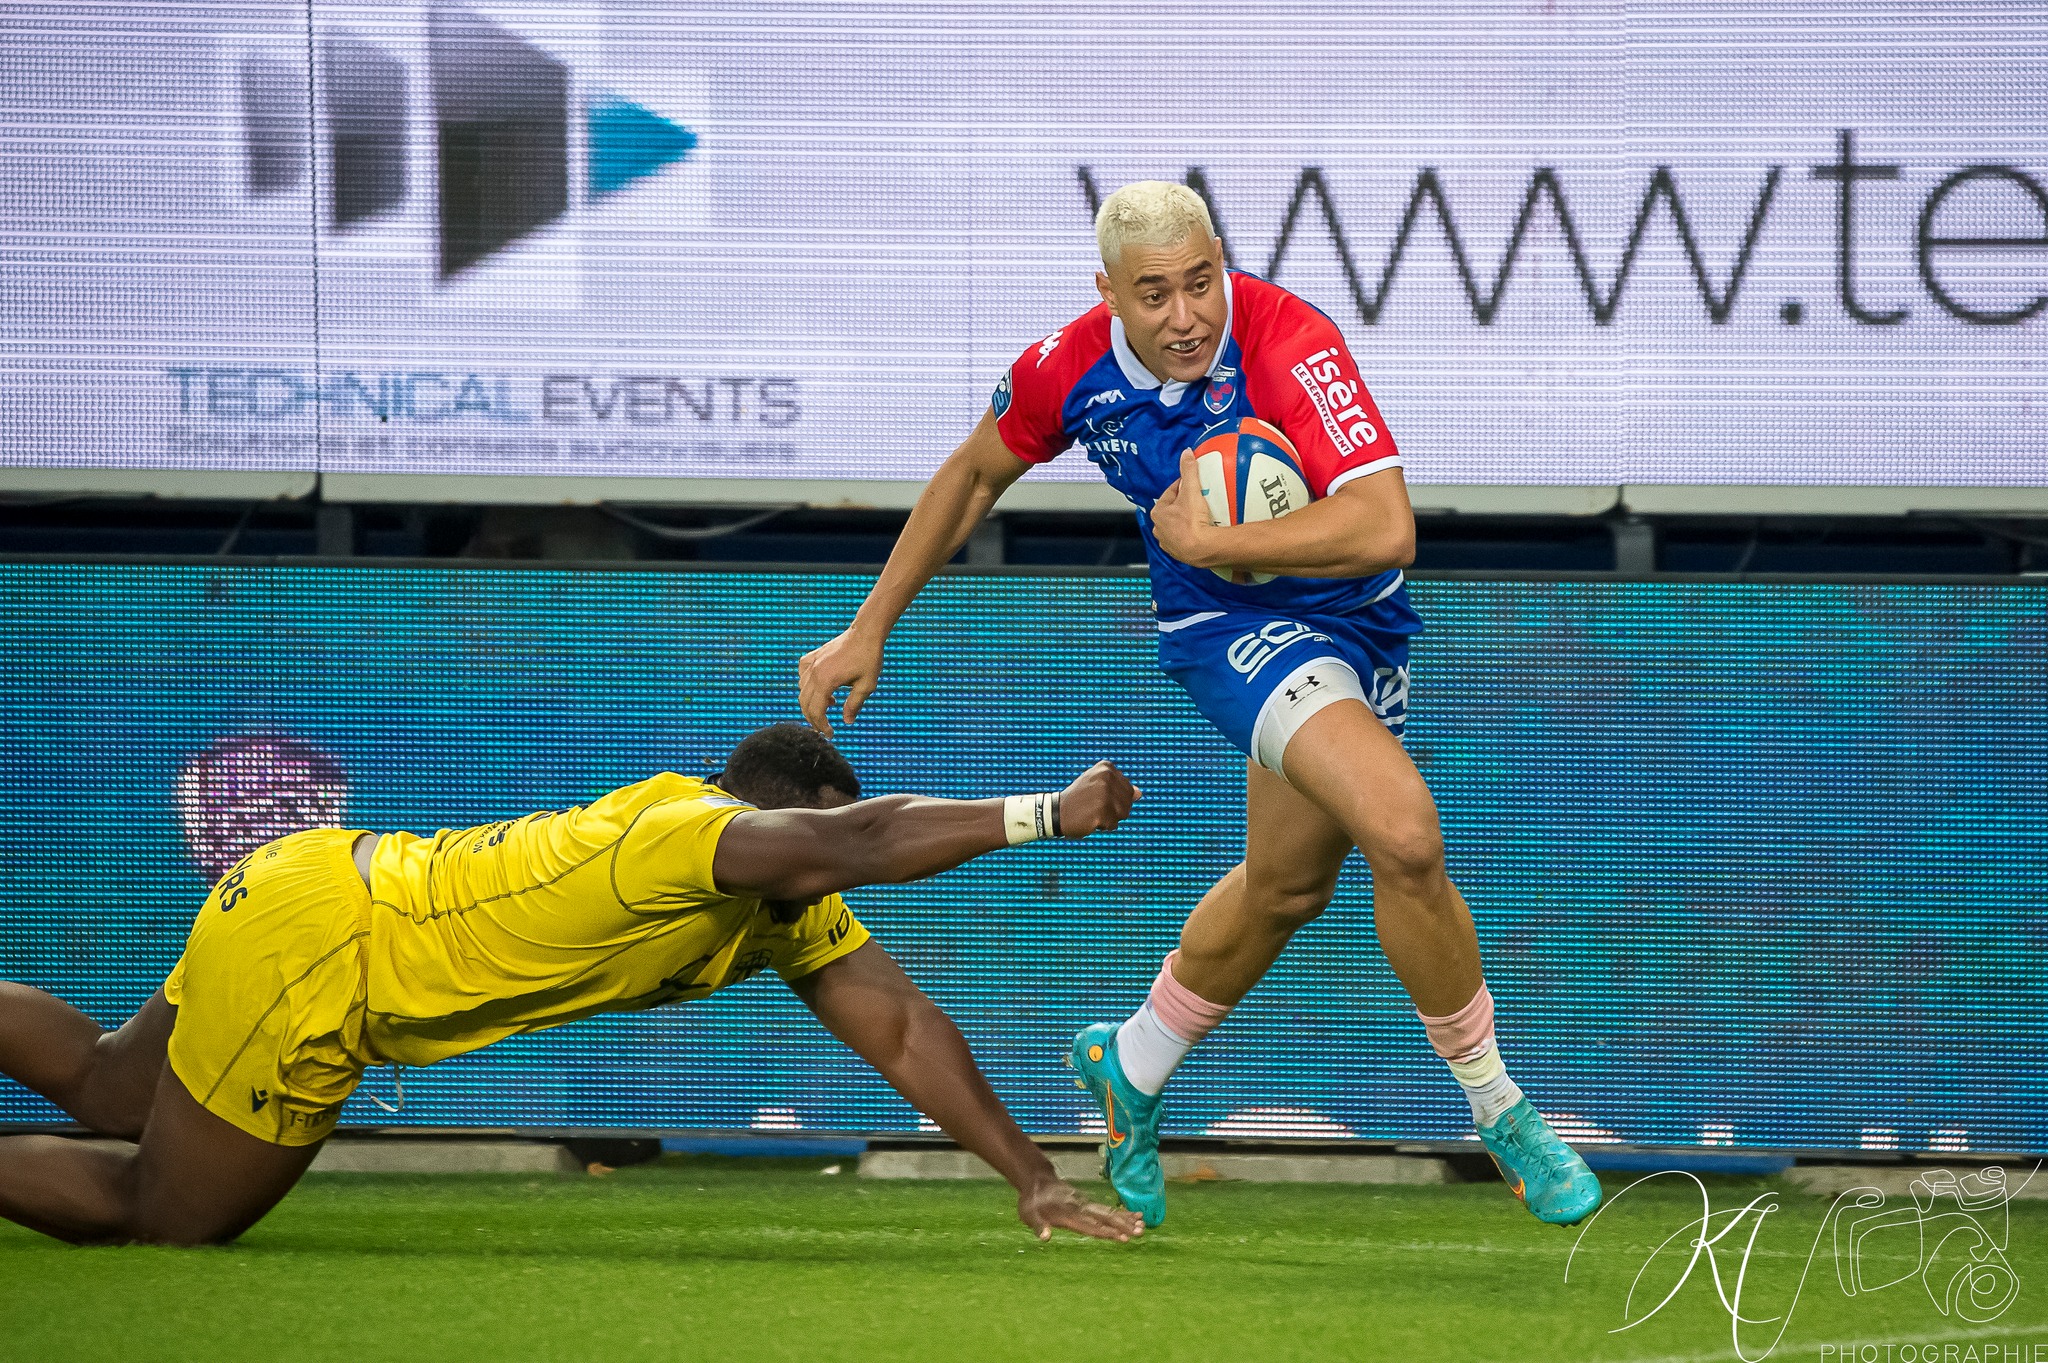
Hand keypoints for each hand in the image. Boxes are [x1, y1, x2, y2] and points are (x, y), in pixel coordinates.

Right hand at [798, 628, 883, 735]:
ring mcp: (812, 663)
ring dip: (812, 703)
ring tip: (830, 705)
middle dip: (814, 719)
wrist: (865, 632)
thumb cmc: (869, 658)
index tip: (830, 734)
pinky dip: (807, 685)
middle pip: (805, 703)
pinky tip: (820, 687)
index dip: (821, 726)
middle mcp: (814, 672)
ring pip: (802, 690)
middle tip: (825, 728)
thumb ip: (854, 704)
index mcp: (826, 681)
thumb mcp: (867, 685)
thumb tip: (847, 721)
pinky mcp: (814, 656)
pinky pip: (802, 674)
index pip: (817, 711)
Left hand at [1018, 1176, 1143, 1242]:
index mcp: (1068, 1214)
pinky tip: (1134, 1215)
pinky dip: (1121, 1213)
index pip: (1091, 1226)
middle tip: (1141, 1231)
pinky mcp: (1087, 1203)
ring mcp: (1085, 1204)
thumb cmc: (1032, 1201)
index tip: (1124, 1237)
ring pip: (1108, 1212)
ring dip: (1126, 1219)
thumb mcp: (1029, 1214)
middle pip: (1105, 1217)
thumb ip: (1038, 1226)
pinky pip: (1106, 1209)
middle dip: (1123, 1225)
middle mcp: (1080, 1208)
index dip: (1108, 1232)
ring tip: (1143, 1225)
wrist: (1037, 1180)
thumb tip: (1045, 1237)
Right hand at [1058, 761, 1139, 837]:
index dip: (1115, 798)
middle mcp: (1106, 778)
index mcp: (1106, 768)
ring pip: (1124, 813)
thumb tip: (1140, 794)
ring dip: (1110, 818)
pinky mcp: (1101, 812)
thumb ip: (1119, 788)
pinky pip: (1114, 825)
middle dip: (1115, 809)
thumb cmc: (1079, 799)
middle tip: (1094, 806)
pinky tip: (1090, 820)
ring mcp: (1104, 795)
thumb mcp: (1098, 786)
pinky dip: (1104, 827)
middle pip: (1128, 802)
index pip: (1129, 789)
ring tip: (1093, 812)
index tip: (1096, 796)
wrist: (1056, 812)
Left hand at [1149, 447, 1227, 568]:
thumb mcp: (1190, 490)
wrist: (1201, 548)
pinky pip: (1184, 539)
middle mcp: (1159, 528)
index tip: (1194, 484)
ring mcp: (1168, 542)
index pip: (1171, 493)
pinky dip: (1190, 535)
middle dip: (1184, 504)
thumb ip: (1188, 470)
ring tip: (1201, 516)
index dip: (1183, 487)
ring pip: (1177, 525)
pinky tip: (1200, 531)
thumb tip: (1186, 452)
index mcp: (1158, 512)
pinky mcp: (1178, 554)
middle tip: (1199, 499)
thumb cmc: (1192, 520)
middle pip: (1173, 510)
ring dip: (1186, 520)